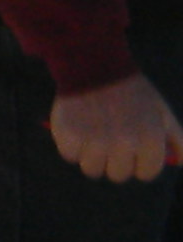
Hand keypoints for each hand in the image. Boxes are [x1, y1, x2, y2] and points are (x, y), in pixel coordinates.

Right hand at [51, 74, 182, 185]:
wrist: (95, 66)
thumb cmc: (132, 91)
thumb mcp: (162, 111)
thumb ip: (177, 139)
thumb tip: (180, 163)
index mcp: (151, 138)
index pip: (147, 173)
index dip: (139, 163)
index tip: (133, 152)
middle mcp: (124, 142)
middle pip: (118, 176)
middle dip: (115, 161)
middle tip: (110, 141)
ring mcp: (95, 141)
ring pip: (92, 170)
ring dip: (92, 156)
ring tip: (92, 135)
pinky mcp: (69, 136)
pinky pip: (70, 156)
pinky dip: (71, 146)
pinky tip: (77, 128)